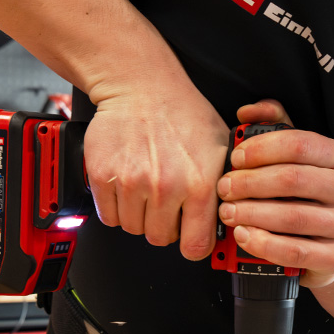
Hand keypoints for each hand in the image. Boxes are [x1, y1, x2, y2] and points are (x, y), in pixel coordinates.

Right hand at [83, 81, 229, 260]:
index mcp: (199, 185)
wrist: (142, 86)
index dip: (192, 245)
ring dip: (138, 215)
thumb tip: (229, 220)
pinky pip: (108, 216)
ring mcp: (132, 183)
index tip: (189, 238)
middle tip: (165, 202)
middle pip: (160, 239)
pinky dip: (115, 207)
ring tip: (146, 188)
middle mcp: (166, 188)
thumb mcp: (221, 149)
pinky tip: (127, 185)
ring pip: (132, 228)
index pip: (196, 247)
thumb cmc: (183, 113)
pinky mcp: (103, 176)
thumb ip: (223, 189)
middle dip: (163, 225)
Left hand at [218, 100, 333, 287]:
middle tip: (224, 188)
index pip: (299, 144)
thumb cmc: (309, 198)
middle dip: (249, 183)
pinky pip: (294, 251)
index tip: (234, 158)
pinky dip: (262, 243)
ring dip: (251, 213)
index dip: (260, 149)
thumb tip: (247, 111)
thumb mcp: (298, 160)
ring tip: (228, 212)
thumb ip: (275, 127)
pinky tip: (243, 235)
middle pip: (293, 179)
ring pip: (292, 217)